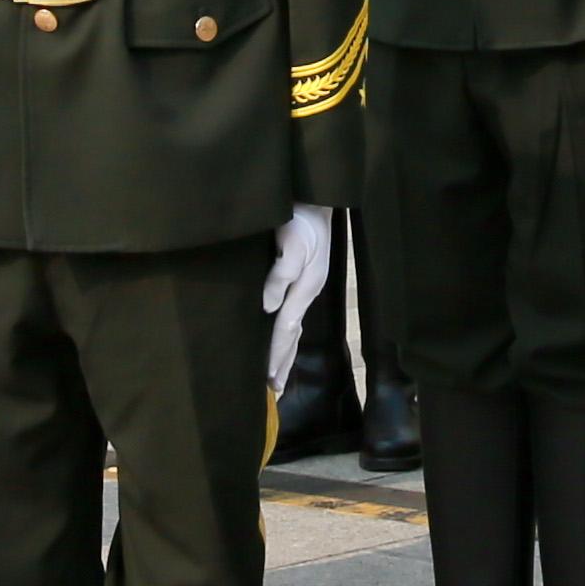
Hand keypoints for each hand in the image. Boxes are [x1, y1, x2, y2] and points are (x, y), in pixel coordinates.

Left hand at [260, 204, 337, 394]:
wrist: (316, 196)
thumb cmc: (302, 218)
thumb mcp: (294, 244)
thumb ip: (280, 274)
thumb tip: (268, 308)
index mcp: (305, 287)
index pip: (286, 329)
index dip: (276, 354)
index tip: (268, 379)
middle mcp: (307, 292)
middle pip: (293, 334)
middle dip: (283, 360)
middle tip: (274, 388)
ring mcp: (307, 286)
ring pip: (295, 326)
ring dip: (286, 350)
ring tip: (278, 372)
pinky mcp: (304, 277)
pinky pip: (294, 314)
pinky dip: (288, 333)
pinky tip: (283, 335)